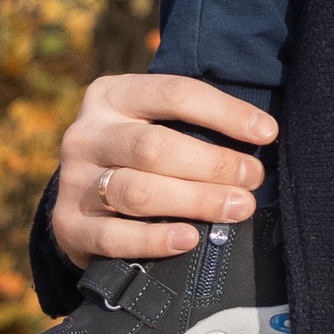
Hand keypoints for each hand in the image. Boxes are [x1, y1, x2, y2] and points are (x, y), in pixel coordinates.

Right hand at [46, 71, 274, 269]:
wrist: (81, 198)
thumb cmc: (138, 155)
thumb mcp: (154, 122)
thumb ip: (192, 125)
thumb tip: (262, 138)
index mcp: (111, 95)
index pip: (174, 93)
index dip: (225, 112)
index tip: (267, 133)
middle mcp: (86, 134)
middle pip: (154, 146)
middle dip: (213, 164)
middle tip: (253, 179)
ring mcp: (72, 181)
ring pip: (138, 191)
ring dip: (195, 201)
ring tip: (237, 208)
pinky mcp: (66, 226)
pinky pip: (113, 237)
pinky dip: (155, 240)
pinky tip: (190, 238)